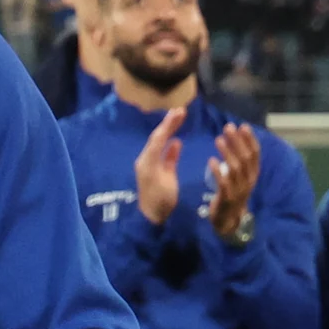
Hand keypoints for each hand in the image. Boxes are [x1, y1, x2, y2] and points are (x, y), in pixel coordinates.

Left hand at [132, 105, 188, 227]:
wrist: (153, 218)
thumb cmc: (160, 200)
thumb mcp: (165, 180)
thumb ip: (169, 160)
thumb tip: (176, 142)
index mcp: (148, 160)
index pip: (158, 137)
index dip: (168, 124)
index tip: (180, 112)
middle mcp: (148, 160)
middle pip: (158, 138)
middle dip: (169, 124)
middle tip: (181, 111)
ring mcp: (152, 166)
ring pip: (160, 144)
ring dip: (169, 131)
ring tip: (179, 118)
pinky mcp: (158, 173)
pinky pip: (163, 154)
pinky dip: (170, 146)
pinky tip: (177, 141)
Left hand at [201, 119, 262, 240]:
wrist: (228, 219)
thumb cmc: (233, 192)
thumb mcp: (241, 176)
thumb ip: (240, 160)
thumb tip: (235, 136)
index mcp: (254, 174)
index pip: (255, 154)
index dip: (250, 139)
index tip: (242, 126)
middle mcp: (249, 181)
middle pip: (245, 158)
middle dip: (237, 141)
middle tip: (228, 128)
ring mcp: (239, 190)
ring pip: (235, 168)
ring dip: (227, 152)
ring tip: (218, 139)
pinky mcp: (227, 198)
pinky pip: (223, 183)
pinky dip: (217, 171)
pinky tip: (211, 160)